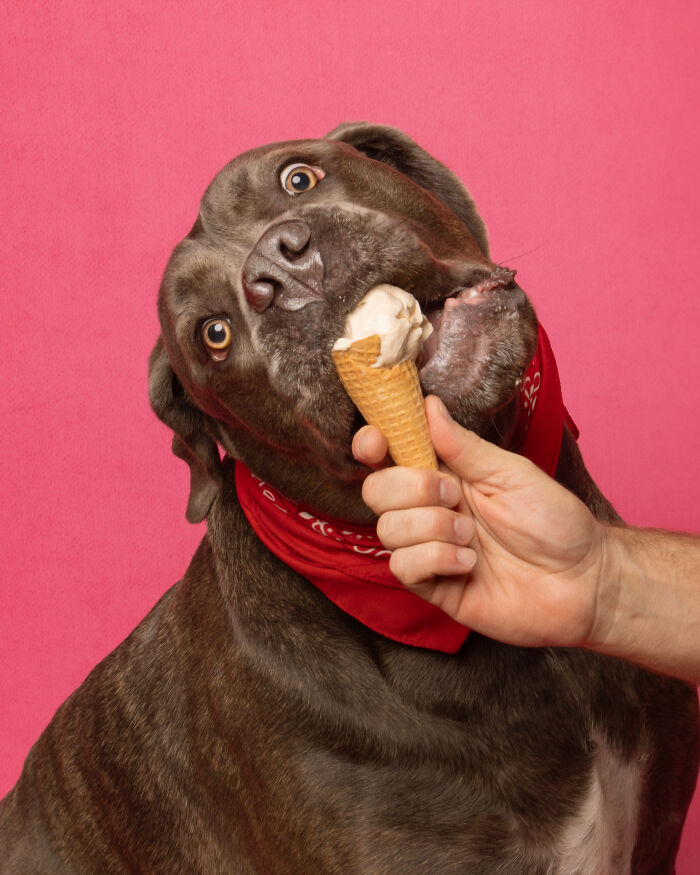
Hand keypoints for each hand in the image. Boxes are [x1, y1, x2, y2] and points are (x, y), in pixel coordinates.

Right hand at [354, 396, 608, 647]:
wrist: (583, 580)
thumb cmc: (555, 521)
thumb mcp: (511, 473)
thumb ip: (464, 446)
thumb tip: (428, 406)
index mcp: (445, 475)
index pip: (389, 456)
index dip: (372, 444)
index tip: (376, 441)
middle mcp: (429, 510)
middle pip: (377, 490)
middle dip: (411, 488)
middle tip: (455, 496)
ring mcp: (428, 549)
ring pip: (387, 529)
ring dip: (432, 528)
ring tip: (472, 537)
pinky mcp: (433, 586)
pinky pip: (402, 567)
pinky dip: (435, 559)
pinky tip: (469, 564)